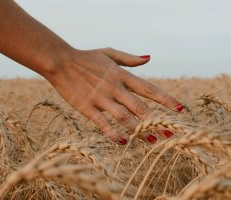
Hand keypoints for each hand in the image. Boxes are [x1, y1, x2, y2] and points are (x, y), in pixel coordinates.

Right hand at [45, 48, 182, 143]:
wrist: (60, 61)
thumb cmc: (86, 57)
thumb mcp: (109, 53)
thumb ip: (130, 58)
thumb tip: (149, 58)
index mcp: (121, 74)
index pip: (148, 88)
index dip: (166, 99)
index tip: (180, 109)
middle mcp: (114, 87)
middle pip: (140, 106)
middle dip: (157, 121)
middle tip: (171, 134)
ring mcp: (100, 98)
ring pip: (123, 117)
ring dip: (138, 130)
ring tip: (152, 141)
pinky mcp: (86, 107)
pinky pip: (102, 123)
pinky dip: (113, 133)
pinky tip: (123, 141)